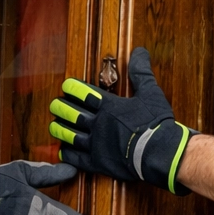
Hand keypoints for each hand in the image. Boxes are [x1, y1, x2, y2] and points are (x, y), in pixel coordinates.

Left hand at [49, 47, 196, 194]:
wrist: (160, 153)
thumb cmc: (156, 123)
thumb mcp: (151, 92)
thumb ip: (141, 72)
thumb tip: (139, 52)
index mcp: (110, 107)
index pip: (85, 94)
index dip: (73, 89)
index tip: (65, 85)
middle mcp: (99, 124)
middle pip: (74, 114)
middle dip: (62, 108)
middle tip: (54, 105)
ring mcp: (97, 144)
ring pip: (72, 135)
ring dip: (61, 130)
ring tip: (53, 125)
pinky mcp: (99, 162)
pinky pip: (78, 159)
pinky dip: (69, 154)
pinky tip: (63, 151)